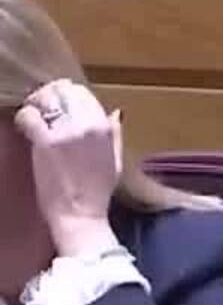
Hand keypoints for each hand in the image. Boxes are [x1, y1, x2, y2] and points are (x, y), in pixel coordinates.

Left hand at [13, 81, 123, 257]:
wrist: (80, 213)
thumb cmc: (97, 190)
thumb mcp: (115, 159)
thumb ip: (115, 133)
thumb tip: (115, 112)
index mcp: (105, 127)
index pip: (82, 93)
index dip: (66, 93)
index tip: (57, 101)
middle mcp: (88, 124)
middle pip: (63, 91)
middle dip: (49, 94)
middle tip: (41, 105)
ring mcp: (66, 132)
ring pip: (45, 99)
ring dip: (36, 103)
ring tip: (33, 114)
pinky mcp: (46, 143)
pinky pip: (30, 117)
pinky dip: (25, 117)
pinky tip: (25, 125)